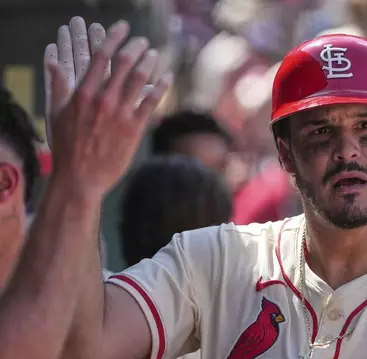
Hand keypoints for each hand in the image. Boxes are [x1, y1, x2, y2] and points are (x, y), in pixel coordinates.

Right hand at [45, 19, 171, 196]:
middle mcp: (103, 100)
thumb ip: (59, 86)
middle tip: (143, 42)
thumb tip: (55, 62)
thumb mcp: (55, 114)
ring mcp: (120, 113)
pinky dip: (162, 86)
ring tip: (156, 55)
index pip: (101, 56)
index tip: (122, 28)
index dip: (114, 38)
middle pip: (124, 63)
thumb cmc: (67, 147)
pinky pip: (152, 101)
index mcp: (83, 93)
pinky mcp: (135, 128)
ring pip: (140, 79)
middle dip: (137, 47)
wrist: (81, 177)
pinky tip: (167, 77)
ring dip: (151, 63)